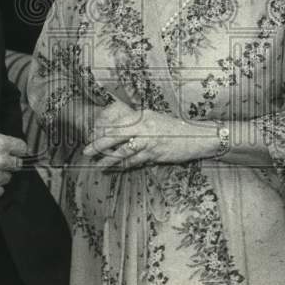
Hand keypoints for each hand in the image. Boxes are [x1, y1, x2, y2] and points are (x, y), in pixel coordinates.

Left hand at [82, 99, 217, 170]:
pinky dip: (124, 166)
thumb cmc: (175, 129)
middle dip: (99, 144)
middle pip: (116, 135)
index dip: (102, 130)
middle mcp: (144, 126)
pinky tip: (117, 168)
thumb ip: (139, 123)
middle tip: (87, 151)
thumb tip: (120, 129)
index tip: (92, 136)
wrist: (197, 137)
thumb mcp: (155, 119)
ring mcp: (150, 141)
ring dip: (110, 159)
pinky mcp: (156, 154)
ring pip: (124, 151)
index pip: (117, 122)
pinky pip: (136, 161)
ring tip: (99, 165)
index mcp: (143, 115)